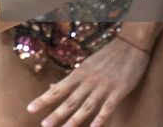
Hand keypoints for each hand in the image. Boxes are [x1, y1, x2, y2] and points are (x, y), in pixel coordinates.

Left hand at [27, 33, 153, 126]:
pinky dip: (100, 118)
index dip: (44, 99)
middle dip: (56, 114)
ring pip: (86, 106)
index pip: (59, 89)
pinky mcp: (119, 91)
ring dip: (74, 120)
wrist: (131, 44)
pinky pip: (108, 107)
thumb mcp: (86, 64)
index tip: (30, 108)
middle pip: (70, 100)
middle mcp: (89, 80)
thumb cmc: (107, 55)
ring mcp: (104, 86)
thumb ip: (72, 78)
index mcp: (80, 73)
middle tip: (44, 125)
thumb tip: (52, 86)